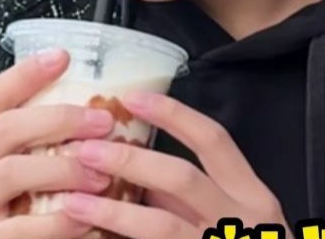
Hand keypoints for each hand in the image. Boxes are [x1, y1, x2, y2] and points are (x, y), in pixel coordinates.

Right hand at [0, 50, 117, 238]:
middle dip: (60, 119)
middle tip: (105, 121)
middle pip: (7, 127)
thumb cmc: (11, 218)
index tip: (63, 56)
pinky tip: (89, 219)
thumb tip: (101, 112)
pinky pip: (23, 227)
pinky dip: (61, 221)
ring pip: (13, 171)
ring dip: (66, 169)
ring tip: (103, 176)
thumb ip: (43, 147)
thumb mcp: (20, 175)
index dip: (26, 73)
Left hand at [59, 92, 292, 238]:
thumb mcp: (237, 219)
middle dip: (130, 161)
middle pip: (182, 179)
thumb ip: (193, 197)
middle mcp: (240, 222)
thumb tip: (138, 167)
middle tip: (87, 150)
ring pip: (162, 227)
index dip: (173, 116)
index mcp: (252, 196)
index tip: (132, 98)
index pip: (214, 141)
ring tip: (73, 202)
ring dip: (114, 213)